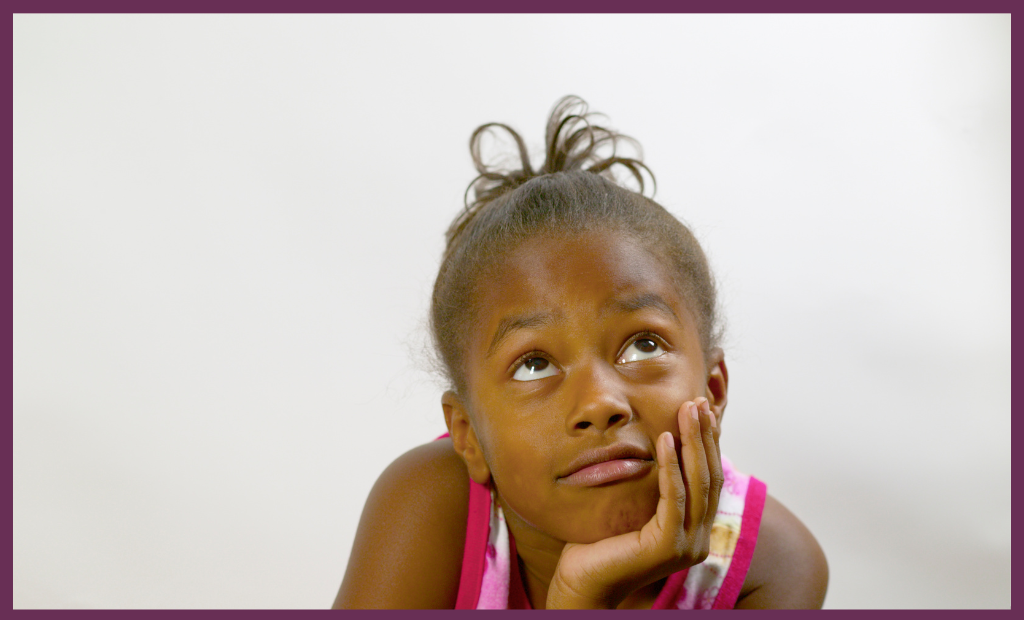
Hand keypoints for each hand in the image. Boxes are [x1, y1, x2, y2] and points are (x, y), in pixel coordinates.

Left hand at [545, 397, 723, 608]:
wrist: (582, 583)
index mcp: (694, 529)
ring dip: (694, 442)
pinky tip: (664, 438)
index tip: (702, 409)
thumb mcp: (635, 505)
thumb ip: (653, 485)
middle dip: (705, 436)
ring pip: (698, 484)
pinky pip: (673, 498)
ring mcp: (687, 546)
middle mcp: (698, 539)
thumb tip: (661, 442)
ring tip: (688, 411)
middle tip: (698, 403)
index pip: (709, 478)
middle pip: (710, 477)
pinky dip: (671, 466)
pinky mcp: (668, 547)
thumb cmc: (601, 542)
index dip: (708, 442)